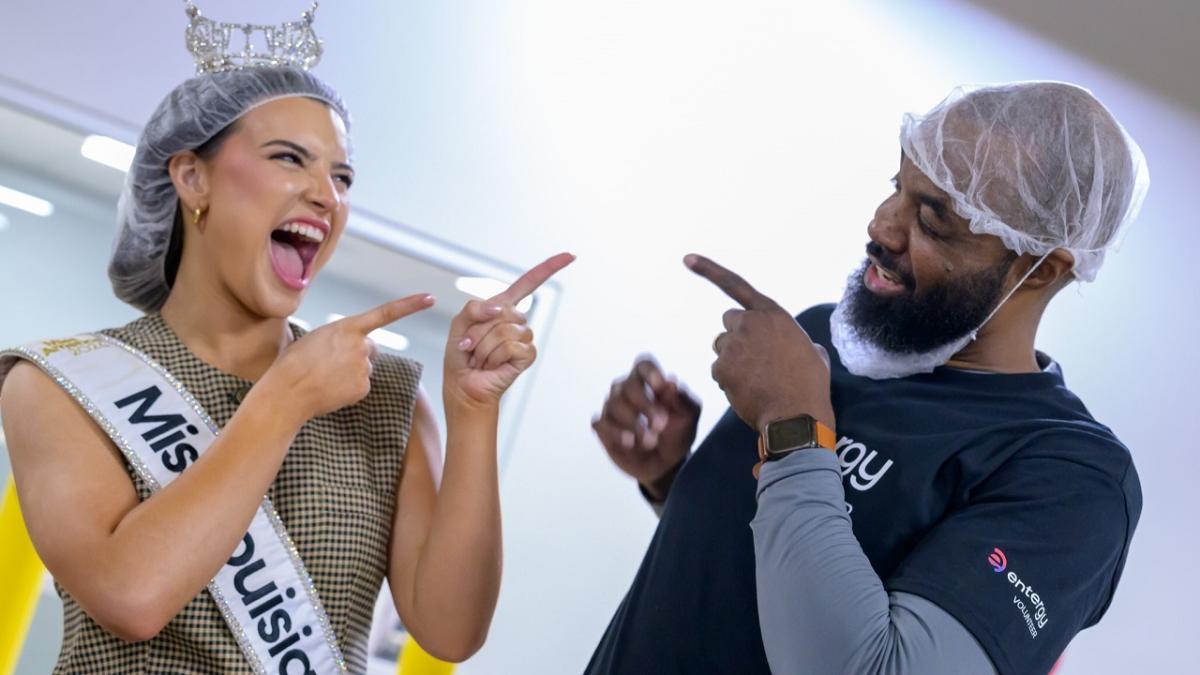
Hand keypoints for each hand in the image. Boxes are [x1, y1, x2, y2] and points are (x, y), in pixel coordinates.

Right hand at [267, 294, 435, 419]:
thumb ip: (341, 337)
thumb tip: (356, 348)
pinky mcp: (363, 387)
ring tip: (325, 376)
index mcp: (347, 327)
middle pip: (370, 348)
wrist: (287, 391)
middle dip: (357, 354)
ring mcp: (364, 367)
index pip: (386, 313)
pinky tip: (330, 388)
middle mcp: (361, 345)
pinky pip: (361, 385)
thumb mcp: (317, 337)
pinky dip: (349, 388)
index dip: (410, 305)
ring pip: (364, 368)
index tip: (430, 298)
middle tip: (329, 362)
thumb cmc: (295, 362)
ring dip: (349, 372)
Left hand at [444, 253, 574, 410]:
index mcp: (503, 306)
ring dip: (484, 347)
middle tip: (472, 346)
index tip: (570, 256)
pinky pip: (512, 347)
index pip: (529, 283)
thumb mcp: (459, 323)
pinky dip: (495, 357)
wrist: (463, 384)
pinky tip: (492, 365)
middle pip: (502, 310)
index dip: (549, 268)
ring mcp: (525, 337)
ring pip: (504, 330)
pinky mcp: (528, 355)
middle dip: (479, 330)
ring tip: (481, 358)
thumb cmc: (462, 356)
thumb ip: (474, 308)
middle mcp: (517, 320)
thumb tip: (499, 308)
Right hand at [592, 356, 700, 499]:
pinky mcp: (603, 427)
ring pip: (614, 404)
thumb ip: (682, 399)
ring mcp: (613, 408)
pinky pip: (600, 423)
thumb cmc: (677, 433)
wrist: (666, 464)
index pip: (643, 365)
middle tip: (661, 424)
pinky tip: (630, 443)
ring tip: (651, 441)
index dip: (650, 373)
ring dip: (633, 423)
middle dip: (645, 405)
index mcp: (649, 381)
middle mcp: (627, 389)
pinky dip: (615, 432)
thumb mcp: (688, 417)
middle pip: (628, 386)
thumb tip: (671, 382)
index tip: (660, 387)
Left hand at [685, 254, 834, 432]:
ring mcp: (734, 345)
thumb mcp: (813, 352)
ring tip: (756, 379)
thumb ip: (794, 340)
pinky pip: (718, 371)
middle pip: (729, 323)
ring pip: (722, 348)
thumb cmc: (810, 386)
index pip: (736, 284)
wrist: (797, 415)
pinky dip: (728, 381)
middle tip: (754, 359)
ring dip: (732, 360)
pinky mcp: (722, 367)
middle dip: (737, 337)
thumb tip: (797, 348)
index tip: (687, 259)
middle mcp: (750, 323)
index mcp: (773, 314)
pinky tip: (748, 390)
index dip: (709, 270)